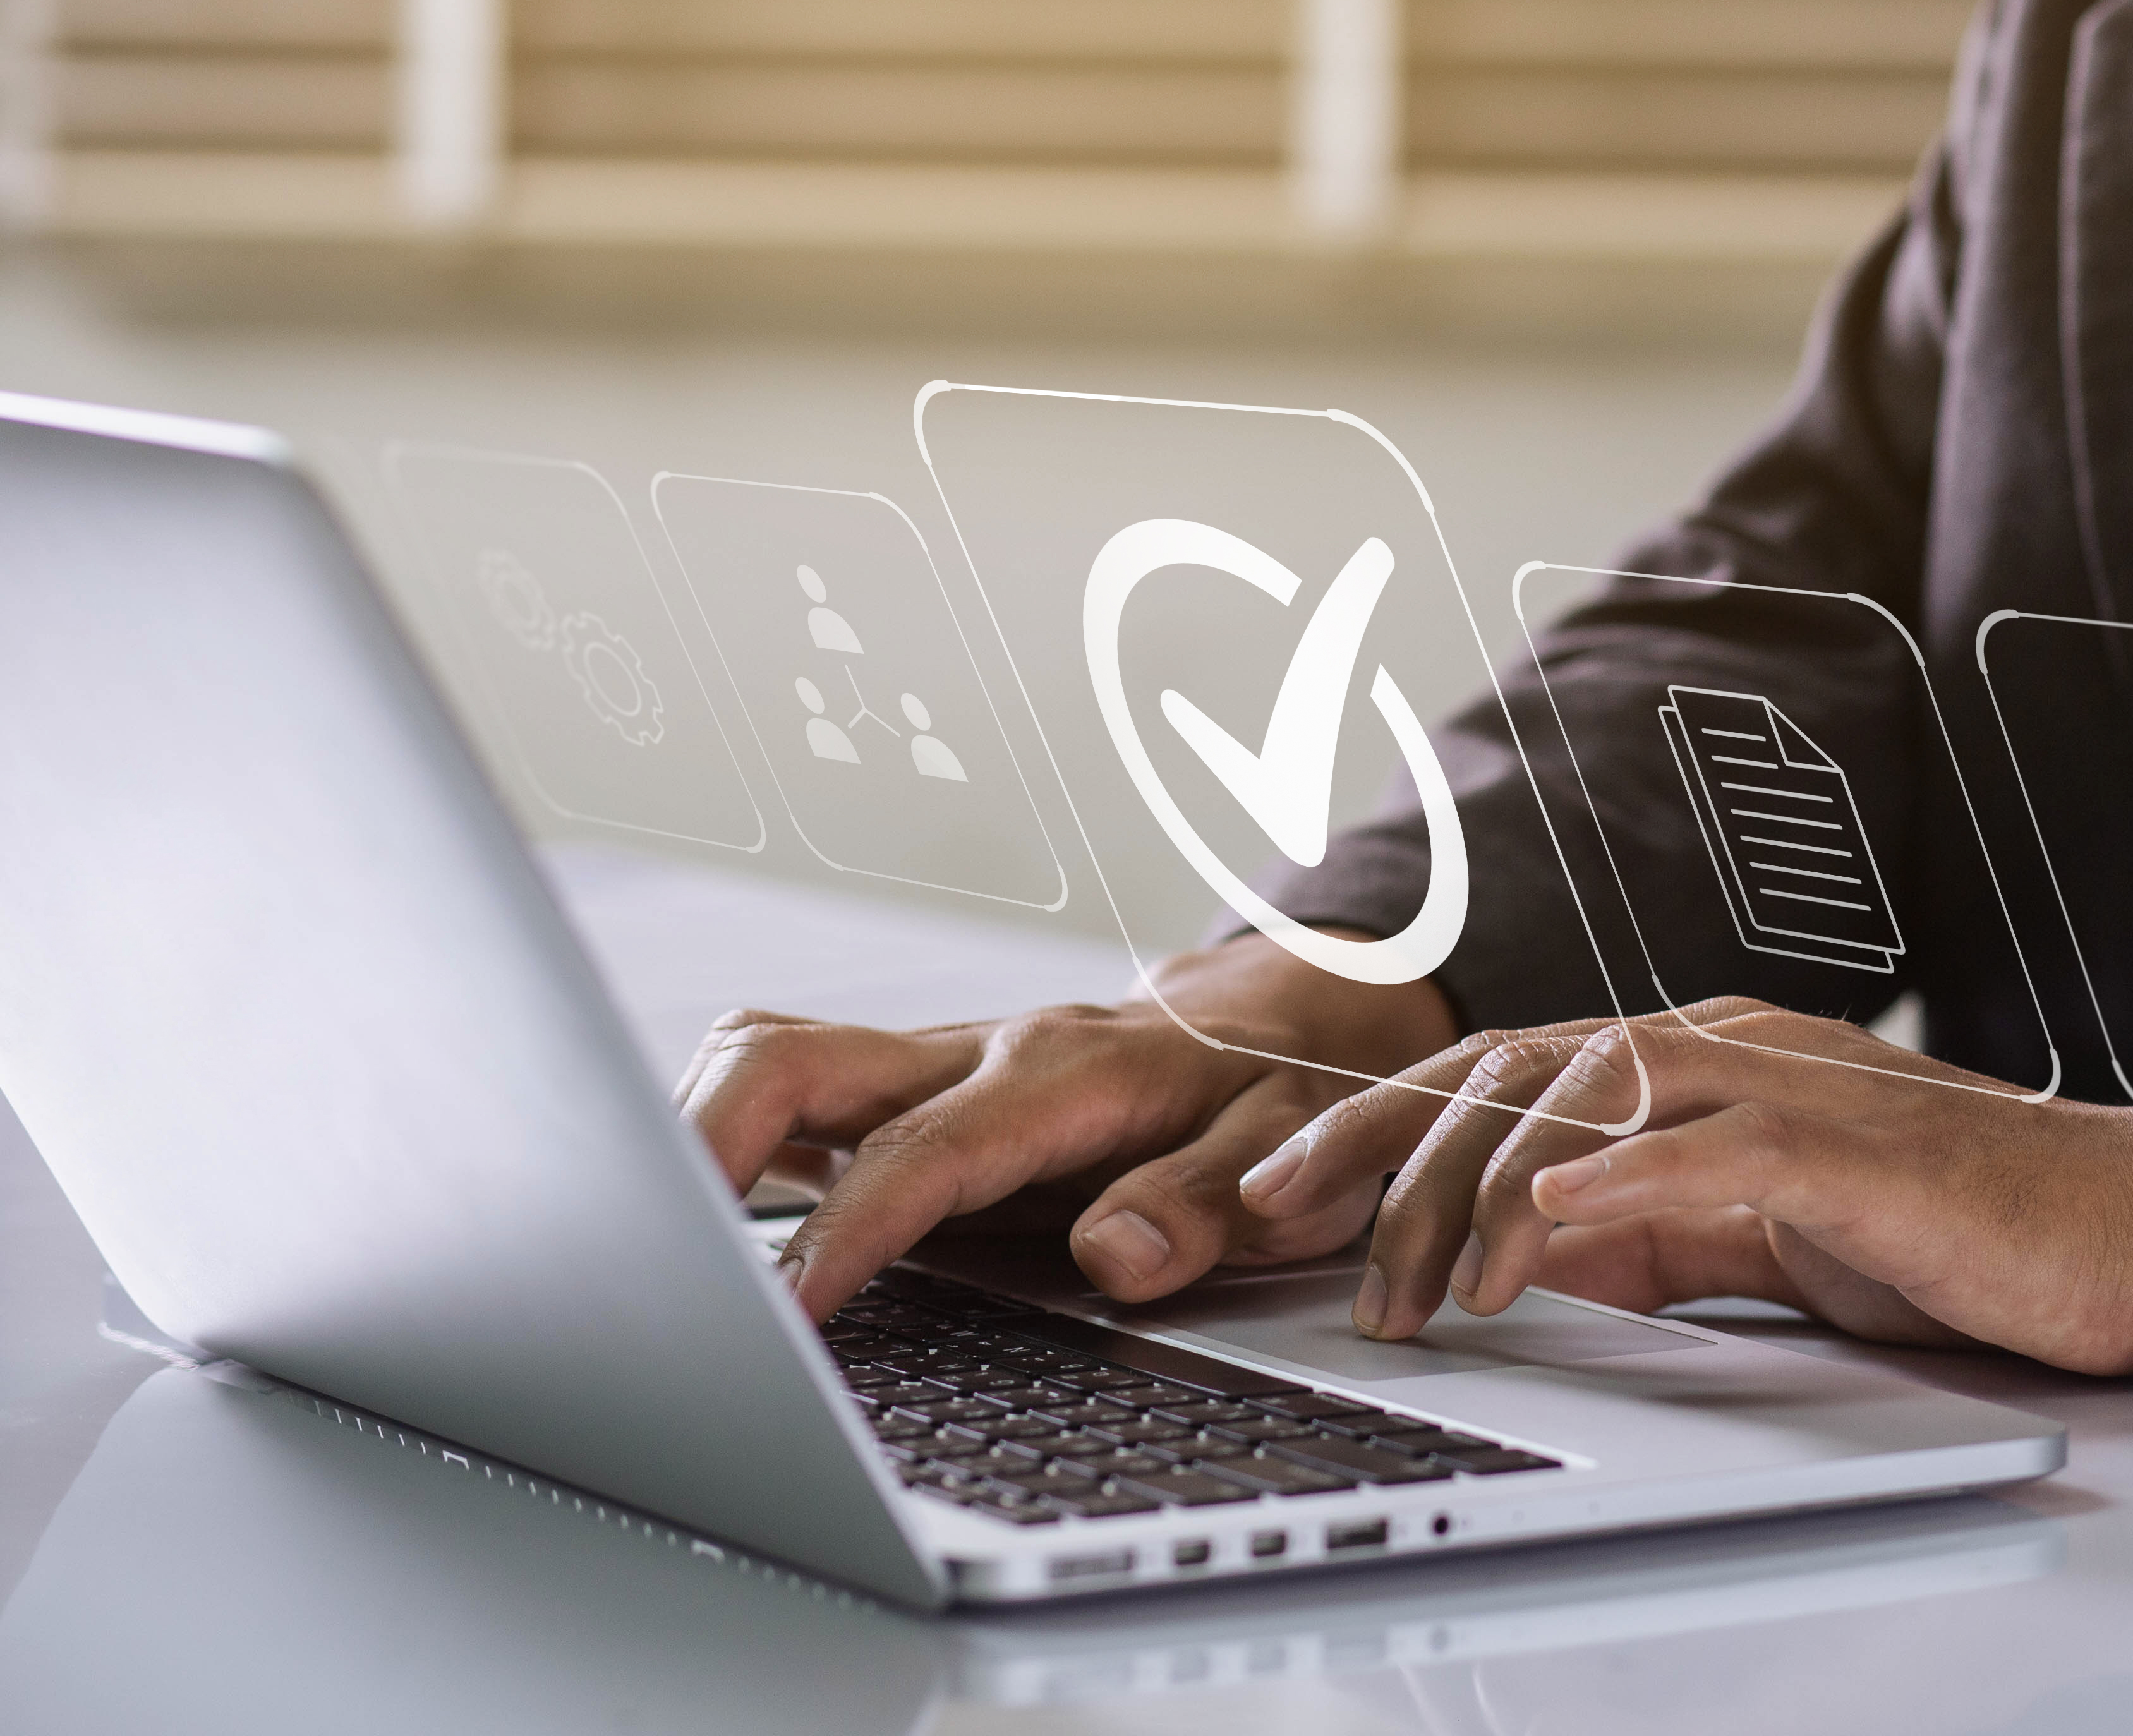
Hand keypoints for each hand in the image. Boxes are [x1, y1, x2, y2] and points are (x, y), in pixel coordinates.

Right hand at [677, 931, 1455, 1321]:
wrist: (1295, 1013)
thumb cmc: (1289, 1088)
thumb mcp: (1291, 1157)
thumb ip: (1205, 1204)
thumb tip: (1117, 1258)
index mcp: (1066, 1074)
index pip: (926, 1152)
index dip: (849, 1229)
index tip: (791, 1312)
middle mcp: (979, 1053)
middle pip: (794, 1058)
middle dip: (703, 1142)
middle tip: (649, 1252)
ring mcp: (935, 1066)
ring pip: (775, 1057)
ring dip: (698, 1132)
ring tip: (644, 1239)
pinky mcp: (914, 1090)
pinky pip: (797, 1088)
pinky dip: (732, 1140)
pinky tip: (698, 1218)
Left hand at [1234, 998, 2132, 1373]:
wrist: (2126, 1222)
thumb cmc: (1949, 1234)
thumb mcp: (1751, 1234)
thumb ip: (1636, 1228)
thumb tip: (1501, 1253)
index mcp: (1691, 1061)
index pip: (1497, 1072)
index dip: (1372, 1126)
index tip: (1271, 1195)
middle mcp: (1718, 1046)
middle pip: (1504, 1066)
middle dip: (1371, 1145)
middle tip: (1274, 1228)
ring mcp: (1778, 1082)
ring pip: (1577, 1095)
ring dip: (1469, 1189)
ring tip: (1408, 1286)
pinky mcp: (1841, 1144)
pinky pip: (1696, 1149)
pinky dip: (1604, 1184)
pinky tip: (1536, 1231)